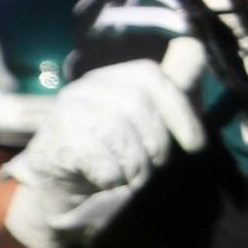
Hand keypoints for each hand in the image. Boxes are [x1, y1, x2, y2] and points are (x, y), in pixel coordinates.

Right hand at [1, 37, 204, 247]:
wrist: (53, 198)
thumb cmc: (103, 162)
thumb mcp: (139, 129)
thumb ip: (164, 99)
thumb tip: (194, 49)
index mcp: (108, 79)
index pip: (150, 77)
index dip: (179, 110)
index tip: (196, 144)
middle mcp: (83, 89)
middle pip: (136, 104)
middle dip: (156, 143)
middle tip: (154, 169)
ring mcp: (63, 114)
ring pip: (117, 131)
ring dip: (134, 165)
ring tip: (131, 180)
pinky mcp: (52, 143)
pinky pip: (96, 157)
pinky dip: (111, 177)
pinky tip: (106, 184)